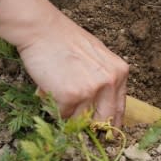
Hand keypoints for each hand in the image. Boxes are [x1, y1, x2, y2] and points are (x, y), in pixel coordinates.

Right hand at [0, 0, 128, 125]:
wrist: (41, 28)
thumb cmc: (65, 40)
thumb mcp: (97, 57)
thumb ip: (105, 80)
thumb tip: (103, 107)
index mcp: (119, 73)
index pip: (119, 109)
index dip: (110, 123)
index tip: (103, 131)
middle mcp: (110, 82)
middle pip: (104, 120)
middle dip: (89, 124)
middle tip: (77, 118)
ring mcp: (91, 90)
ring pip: (81, 119)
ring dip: (69, 113)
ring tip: (59, 92)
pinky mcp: (71, 95)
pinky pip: (64, 114)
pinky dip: (55, 107)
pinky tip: (51, 89)